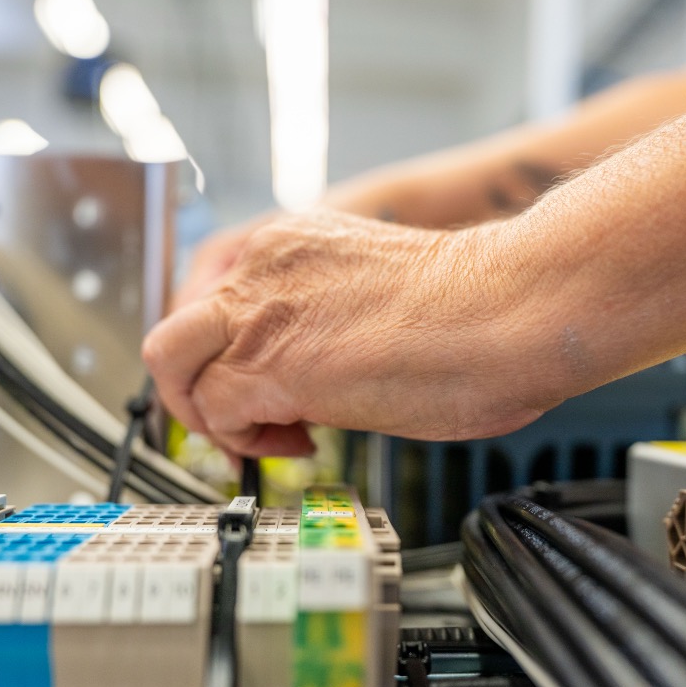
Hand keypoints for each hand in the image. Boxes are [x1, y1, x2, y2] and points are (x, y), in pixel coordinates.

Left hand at [142, 212, 559, 457]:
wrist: (513, 305)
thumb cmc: (480, 307)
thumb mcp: (377, 294)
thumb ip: (328, 320)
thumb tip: (318, 377)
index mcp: (295, 243)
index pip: (211, 293)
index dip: (222, 350)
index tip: (251, 384)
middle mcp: (268, 266)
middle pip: (173, 324)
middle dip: (193, 383)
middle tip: (238, 417)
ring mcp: (265, 311)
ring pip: (172, 363)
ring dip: (206, 412)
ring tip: (265, 434)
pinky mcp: (273, 363)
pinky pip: (215, 413)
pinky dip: (247, 442)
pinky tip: (301, 443)